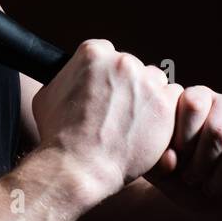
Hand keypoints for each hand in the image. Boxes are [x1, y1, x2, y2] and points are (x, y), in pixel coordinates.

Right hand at [33, 39, 183, 197]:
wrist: (78, 167)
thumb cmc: (58, 136)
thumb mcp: (48, 96)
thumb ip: (67, 77)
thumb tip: (72, 75)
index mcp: (92, 53)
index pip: (108, 54)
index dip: (106, 77)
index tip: (105, 94)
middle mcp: (121, 61)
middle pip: (133, 68)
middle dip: (128, 88)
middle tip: (118, 114)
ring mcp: (145, 81)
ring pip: (155, 81)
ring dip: (148, 99)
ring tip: (134, 125)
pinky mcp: (164, 103)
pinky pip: (173, 99)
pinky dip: (165, 113)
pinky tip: (150, 129)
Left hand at [144, 85, 221, 220]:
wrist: (214, 200)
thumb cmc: (186, 177)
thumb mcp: (165, 171)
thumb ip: (158, 163)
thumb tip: (170, 158)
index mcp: (199, 98)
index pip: (193, 104)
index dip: (185, 140)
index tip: (178, 164)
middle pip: (218, 130)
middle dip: (203, 165)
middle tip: (194, 181)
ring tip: (212, 189)